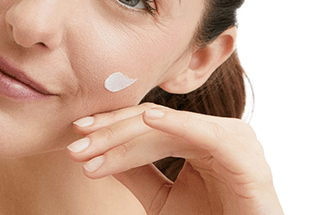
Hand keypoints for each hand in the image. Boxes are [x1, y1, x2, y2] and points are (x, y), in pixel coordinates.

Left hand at [66, 103, 283, 214]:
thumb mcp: (164, 200)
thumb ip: (138, 175)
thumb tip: (99, 155)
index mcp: (198, 139)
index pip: (147, 127)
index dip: (110, 131)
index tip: (75, 138)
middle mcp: (215, 133)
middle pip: (154, 123)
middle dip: (111, 133)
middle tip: (76, 143)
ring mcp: (232, 140)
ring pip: (171, 127)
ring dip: (127, 136)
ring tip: (94, 145)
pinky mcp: (244, 155)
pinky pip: (207, 134)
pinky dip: (178, 124)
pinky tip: (149, 119)